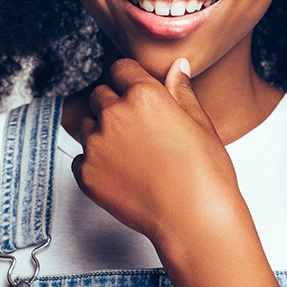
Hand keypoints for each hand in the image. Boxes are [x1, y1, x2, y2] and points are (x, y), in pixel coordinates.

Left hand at [71, 57, 241, 246]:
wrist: (194, 220)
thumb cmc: (205, 172)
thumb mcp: (199, 122)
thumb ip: (181, 90)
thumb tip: (178, 65)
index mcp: (143, 94)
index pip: (120, 68)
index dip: (129, 79)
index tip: (135, 91)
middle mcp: (114, 114)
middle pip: (99, 94)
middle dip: (113, 103)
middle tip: (135, 126)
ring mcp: (96, 144)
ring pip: (86, 124)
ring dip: (100, 131)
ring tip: (128, 152)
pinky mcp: (86, 174)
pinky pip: (81, 158)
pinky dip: (95, 162)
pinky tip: (121, 174)